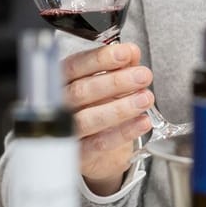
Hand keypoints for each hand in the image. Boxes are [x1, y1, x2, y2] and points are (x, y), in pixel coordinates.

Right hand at [64, 42, 154, 194]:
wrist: (92, 146)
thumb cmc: (96, 106)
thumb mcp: (108, 80)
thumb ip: (120, 65)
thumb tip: (131, 52)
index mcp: (62, 81)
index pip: (74, 66)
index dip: (99, 59)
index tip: (125, 54)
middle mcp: (60, 105)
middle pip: (80, 91)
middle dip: (115, 82)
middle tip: (143, 76)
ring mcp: (67, 130)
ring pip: (87, 119)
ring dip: (120, 108)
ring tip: (145, 99)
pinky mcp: (79, 153)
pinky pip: (100, 143)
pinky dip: (123, 132)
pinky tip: (142, 122)